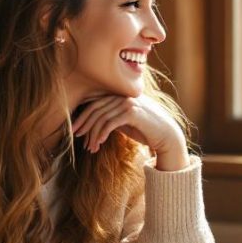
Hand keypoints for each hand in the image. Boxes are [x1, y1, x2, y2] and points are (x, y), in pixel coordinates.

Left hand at [71, 95, 187, 170]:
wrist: (166, 135)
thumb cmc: (145, 129)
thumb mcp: (125, 122)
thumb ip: (111, 117)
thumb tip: (92, 123)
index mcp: (119, 95)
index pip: (95, 102)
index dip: (82, 115)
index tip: (75, 128)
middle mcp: (123, 96)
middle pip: (96, 108)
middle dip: (83, 123)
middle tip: (75, 135)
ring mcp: (128, 103)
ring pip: (102, 117)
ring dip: (93, 133)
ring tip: (90, 146)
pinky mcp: (133, 113)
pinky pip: (111, 123)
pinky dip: (102, 133)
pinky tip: (98, 142)